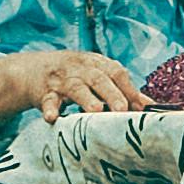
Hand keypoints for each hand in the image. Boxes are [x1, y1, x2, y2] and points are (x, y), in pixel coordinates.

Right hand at [0, 46, 141, 120]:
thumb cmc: (75, 75)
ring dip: (86, 98)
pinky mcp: (45, 93)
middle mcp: (81, 69)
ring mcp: (62, 80)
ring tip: (95, 111)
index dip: (129, 89)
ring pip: (76, 87)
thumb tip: (149, 105)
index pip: (117, 73)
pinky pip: (48, 100)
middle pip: (99, 78)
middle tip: (122, 110)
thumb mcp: (97, 76)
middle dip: (112, 93)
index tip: (142, 107)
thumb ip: (122, 89)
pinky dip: (50, 108)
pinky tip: (52, 118)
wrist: (34, 70)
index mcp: (97, 64)